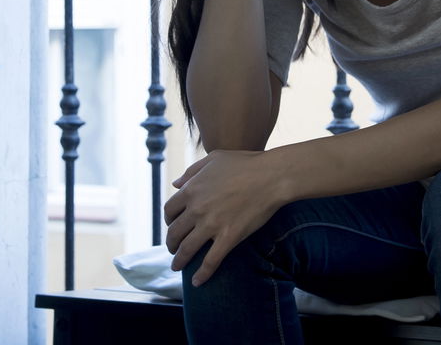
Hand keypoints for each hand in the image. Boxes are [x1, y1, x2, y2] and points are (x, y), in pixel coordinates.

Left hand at [163, 150, 286, 285]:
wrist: (272, 176)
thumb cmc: (246, 163)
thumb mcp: (213, 159)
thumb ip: (192, 172)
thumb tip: (176, 185)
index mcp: (192, 190)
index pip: (169, 211)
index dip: (168, 221)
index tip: (173, 225)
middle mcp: (197, 209)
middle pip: (174, 232)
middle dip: (171, 243)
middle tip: (173, 249)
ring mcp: (212, 225)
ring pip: (187, 249)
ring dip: (179, 261)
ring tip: (177, 266)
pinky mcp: (229, 237)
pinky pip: (211, 261)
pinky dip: (202, 274)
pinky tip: (197, 282)